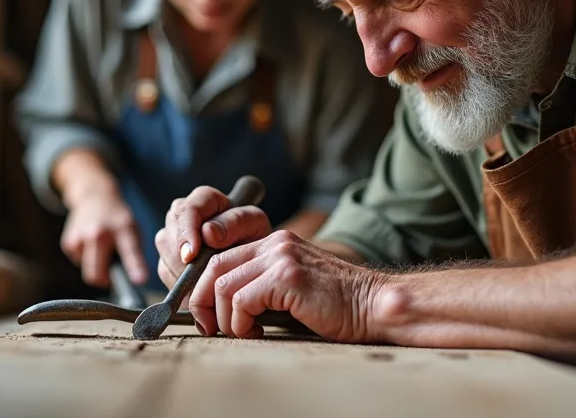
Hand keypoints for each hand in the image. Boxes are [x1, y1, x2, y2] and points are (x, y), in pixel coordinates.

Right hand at [60, 185, 145, 286]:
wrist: (94, 197)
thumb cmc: (117, 218)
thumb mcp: (132, 228)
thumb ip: (134, 252)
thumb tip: (137, 281)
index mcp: (122, 228)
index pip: (130, 250)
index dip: (135, 267)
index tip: (141, 280)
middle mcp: (99, 233)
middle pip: (96, 273)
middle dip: (104, 282)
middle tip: (112, 279)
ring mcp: (80, 238)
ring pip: (88, 271)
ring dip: (96, 269)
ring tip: (103, 251)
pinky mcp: (69, 243)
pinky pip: (80, 263)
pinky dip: (86, 260)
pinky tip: (91, 245)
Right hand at [153, 185, 272, 288]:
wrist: (251, 263)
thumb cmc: (254, 237)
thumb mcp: (255, 225)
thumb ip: (235, 222)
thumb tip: (207, 231)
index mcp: (204, 199)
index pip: (187, 209)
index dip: (186, 232)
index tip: (191, 254)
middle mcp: (181, 215)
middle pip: (171, 233)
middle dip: (185, 256)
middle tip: (205, 274)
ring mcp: (171, 238)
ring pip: (167, 255)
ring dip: (184, 270)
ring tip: (209, 278)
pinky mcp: (166, 260)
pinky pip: (166, 272)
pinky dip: (182, 281)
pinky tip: (201, 285)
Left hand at [188, 230, 386, 341]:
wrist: (372, 304)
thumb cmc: (336, 305)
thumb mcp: (293, 285)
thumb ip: (263, 285)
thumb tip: (222, 307)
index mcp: (274, 243)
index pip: (220, 259)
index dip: (205, 290)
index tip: (208, 316)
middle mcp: (275, 243)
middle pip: (214, 267)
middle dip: (204, 302)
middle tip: (210, 328)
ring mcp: (281, 257)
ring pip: (223, 286)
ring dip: (224, 318)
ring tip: (242, 332)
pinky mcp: (287, 277)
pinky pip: (241, 300)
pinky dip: (240, 322)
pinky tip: (256, 332)